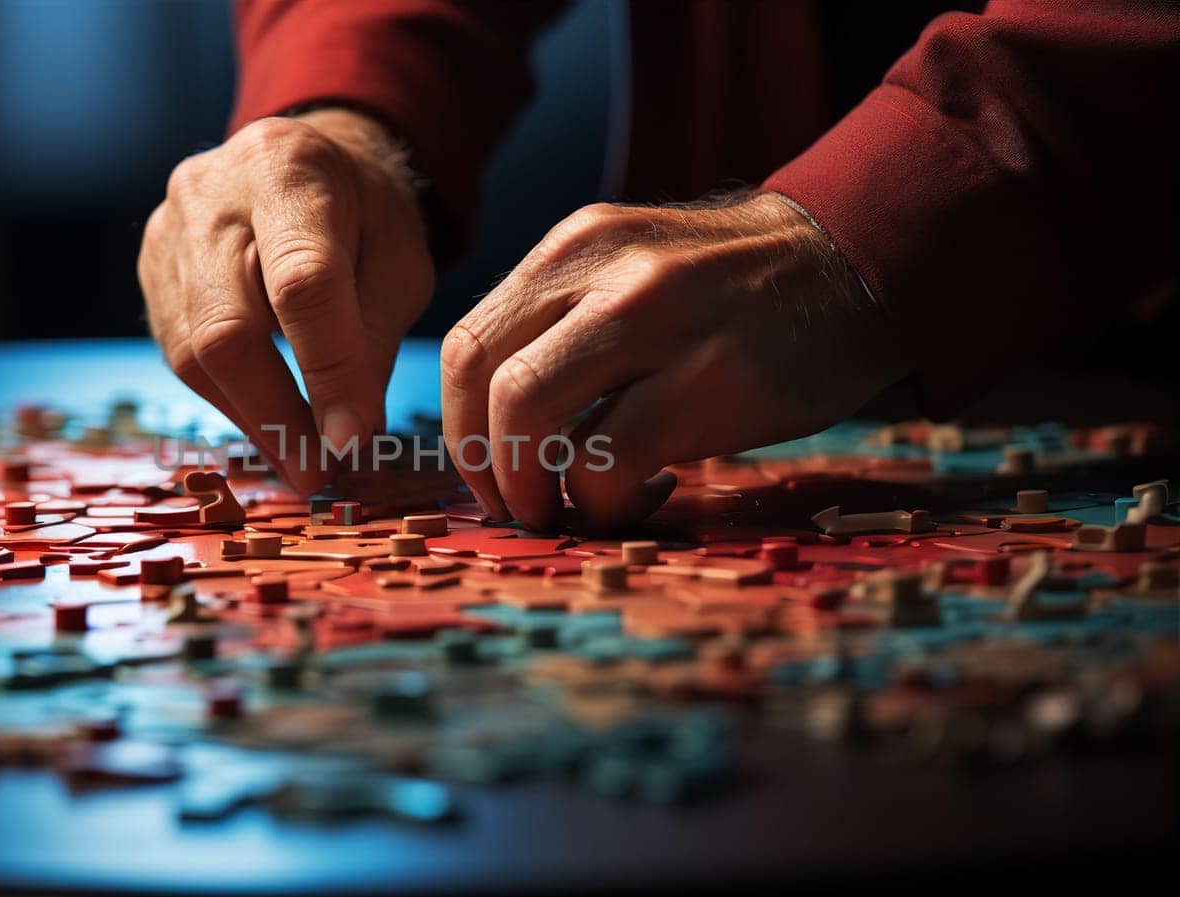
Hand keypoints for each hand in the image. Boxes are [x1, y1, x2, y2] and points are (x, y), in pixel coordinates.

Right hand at [138, 109, 433, 492]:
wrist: (308, 158)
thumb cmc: (365, 213)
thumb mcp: (399, 261)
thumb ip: (372, 338)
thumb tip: (346, 432)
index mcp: (289, 171)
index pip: (301, 284)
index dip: (327, 371)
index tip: (351, 440)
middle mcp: (211, 193)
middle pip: (225, 326)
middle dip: (274, 414)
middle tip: (316, 472)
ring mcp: (168, 229)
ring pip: (191, 350)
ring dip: (248, 417)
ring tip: (298, 458)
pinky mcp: (150, 264)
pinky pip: (177, 349)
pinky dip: (226, 396)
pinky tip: (265, 420)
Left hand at [441, 194, 911, 530]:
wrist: (856, 263)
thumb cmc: (734, 290)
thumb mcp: (634, 269)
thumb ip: (565, 323)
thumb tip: (496, 425)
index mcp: (574, 248)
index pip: (467, 343)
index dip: (459, 428)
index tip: (487, 475)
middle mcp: (603, 269)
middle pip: (483, 379)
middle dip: (484, 466)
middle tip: (518, 506)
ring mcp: (656, 317)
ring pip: (528, 411)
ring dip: (530, 486)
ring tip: (568, 509)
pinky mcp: (711, 376)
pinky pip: (610, 458)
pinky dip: (605, 500)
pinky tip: (644, 495)